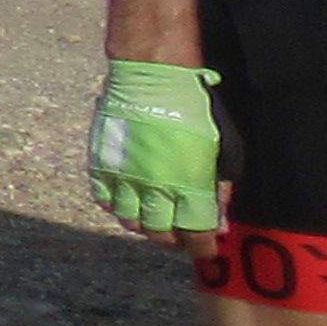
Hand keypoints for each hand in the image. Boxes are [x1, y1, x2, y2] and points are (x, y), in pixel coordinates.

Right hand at [90, 59, 224, 239]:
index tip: (207, 248)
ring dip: (146, 226)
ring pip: (131, 223)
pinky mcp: (102, 165)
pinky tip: (130, 199)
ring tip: (155, 218)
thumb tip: (219, 219)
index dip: (202, 247)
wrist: (152, 78)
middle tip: (181, 235)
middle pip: (160, 234)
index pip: (196, 234)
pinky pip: (105, 200)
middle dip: (174, 240)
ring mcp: (125, 178)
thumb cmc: (194, 109)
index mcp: (189, 185)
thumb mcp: (224, 148)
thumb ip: (220, 187)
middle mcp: (155, 189)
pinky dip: (118, 206)